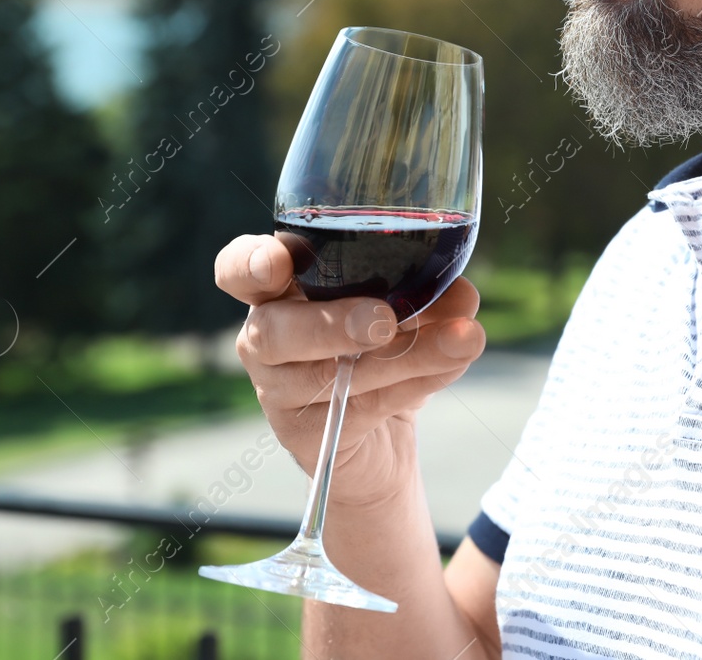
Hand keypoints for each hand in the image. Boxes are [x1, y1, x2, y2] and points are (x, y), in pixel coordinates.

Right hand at [215, 234, 485, 505]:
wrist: (380, 441)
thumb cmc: (379, 351)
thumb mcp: (407, 313)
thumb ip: (429, 294)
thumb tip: (463, 293)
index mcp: (279, 290)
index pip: (238, 270)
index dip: (250, 264)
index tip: (278, 260)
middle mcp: (266, 338)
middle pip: (274, 331)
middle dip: (332, 324)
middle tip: (385, 321)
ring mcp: (279, 392)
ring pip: (331, 374)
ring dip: (406, 355)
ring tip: (462, 339)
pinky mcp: (306, 436)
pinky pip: (363, 406)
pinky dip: (417, 381)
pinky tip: (454, 362)